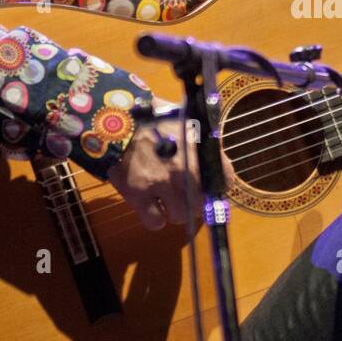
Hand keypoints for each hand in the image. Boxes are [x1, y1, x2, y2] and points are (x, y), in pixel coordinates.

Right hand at [105, 109, 236, 230]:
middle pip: (200, 204)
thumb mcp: (186, 121)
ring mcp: (160, 184)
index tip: (209, 186)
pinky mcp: (137, 194)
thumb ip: (203, 141)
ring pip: (178, 216)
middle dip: (192, 201)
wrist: (116, 120)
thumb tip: (216, 159)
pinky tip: (151, 206)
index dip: (217, 186)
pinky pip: (155, 222)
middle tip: (183, 193)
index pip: (225, 180)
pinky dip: (154, 218)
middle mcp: (184, 170)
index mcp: (199, 150)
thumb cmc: (153, 118)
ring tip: (165, 198)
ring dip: (173, 210)